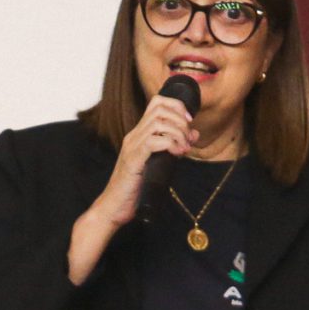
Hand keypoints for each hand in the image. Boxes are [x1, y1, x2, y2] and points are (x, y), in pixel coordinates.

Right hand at [68, 94, 198, 285]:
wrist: (115, 206)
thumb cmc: (136, 188)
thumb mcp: (159, 163)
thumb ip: (175, 147)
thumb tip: (193, 134)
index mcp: (139, 134)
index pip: (156, 103)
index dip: (176, 106)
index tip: (188, 122)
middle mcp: (134, 136)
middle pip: (159, 109)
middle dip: (180, 120)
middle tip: (187, 139)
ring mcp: (132, 146)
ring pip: (158, 123)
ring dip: (177, 133)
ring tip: (183, 149)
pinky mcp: (133, 160)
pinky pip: (153, 141)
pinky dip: (170, 145)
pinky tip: (176, 155)